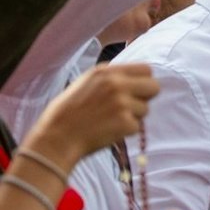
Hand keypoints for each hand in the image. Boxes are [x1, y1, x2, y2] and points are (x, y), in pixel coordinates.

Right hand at [26, 63, 160, 169]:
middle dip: (145, 98)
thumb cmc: (67, 114)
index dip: (143, 81)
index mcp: (105, 72)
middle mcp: (116, 84)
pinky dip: (126, 132)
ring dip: (133, 117)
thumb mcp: (85, 84)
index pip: (146, 69)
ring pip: (145, 109)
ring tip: (110, 121)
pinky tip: (107, 131)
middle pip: (154, 86)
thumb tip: (135, 79)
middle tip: (130, 108)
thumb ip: (111, 79)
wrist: (55, 139)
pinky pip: (137, 126)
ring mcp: (122, 103)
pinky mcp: (125, 122)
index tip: (136, 91)